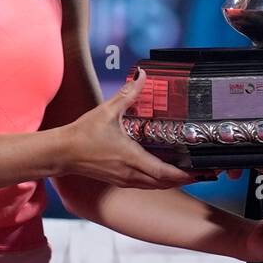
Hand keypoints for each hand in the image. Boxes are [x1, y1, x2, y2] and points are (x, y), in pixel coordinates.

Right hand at [54, 68, 197, 188]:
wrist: (62, 153)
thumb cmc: (83, 135)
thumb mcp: (108, 111)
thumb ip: (128, 94)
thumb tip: (141, 76)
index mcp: (131, 158)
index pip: (164, 173)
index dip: (184, 174)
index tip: (199, 171)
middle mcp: (130, 174)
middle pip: (165, 184)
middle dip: (184, 178)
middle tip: (200, 171)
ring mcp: (124, 180)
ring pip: (155, 186)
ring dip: (171, 181)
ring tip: (186, 172)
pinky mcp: (118, 180)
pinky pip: (145, 185)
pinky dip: (158, 181)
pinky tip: (162, 172)